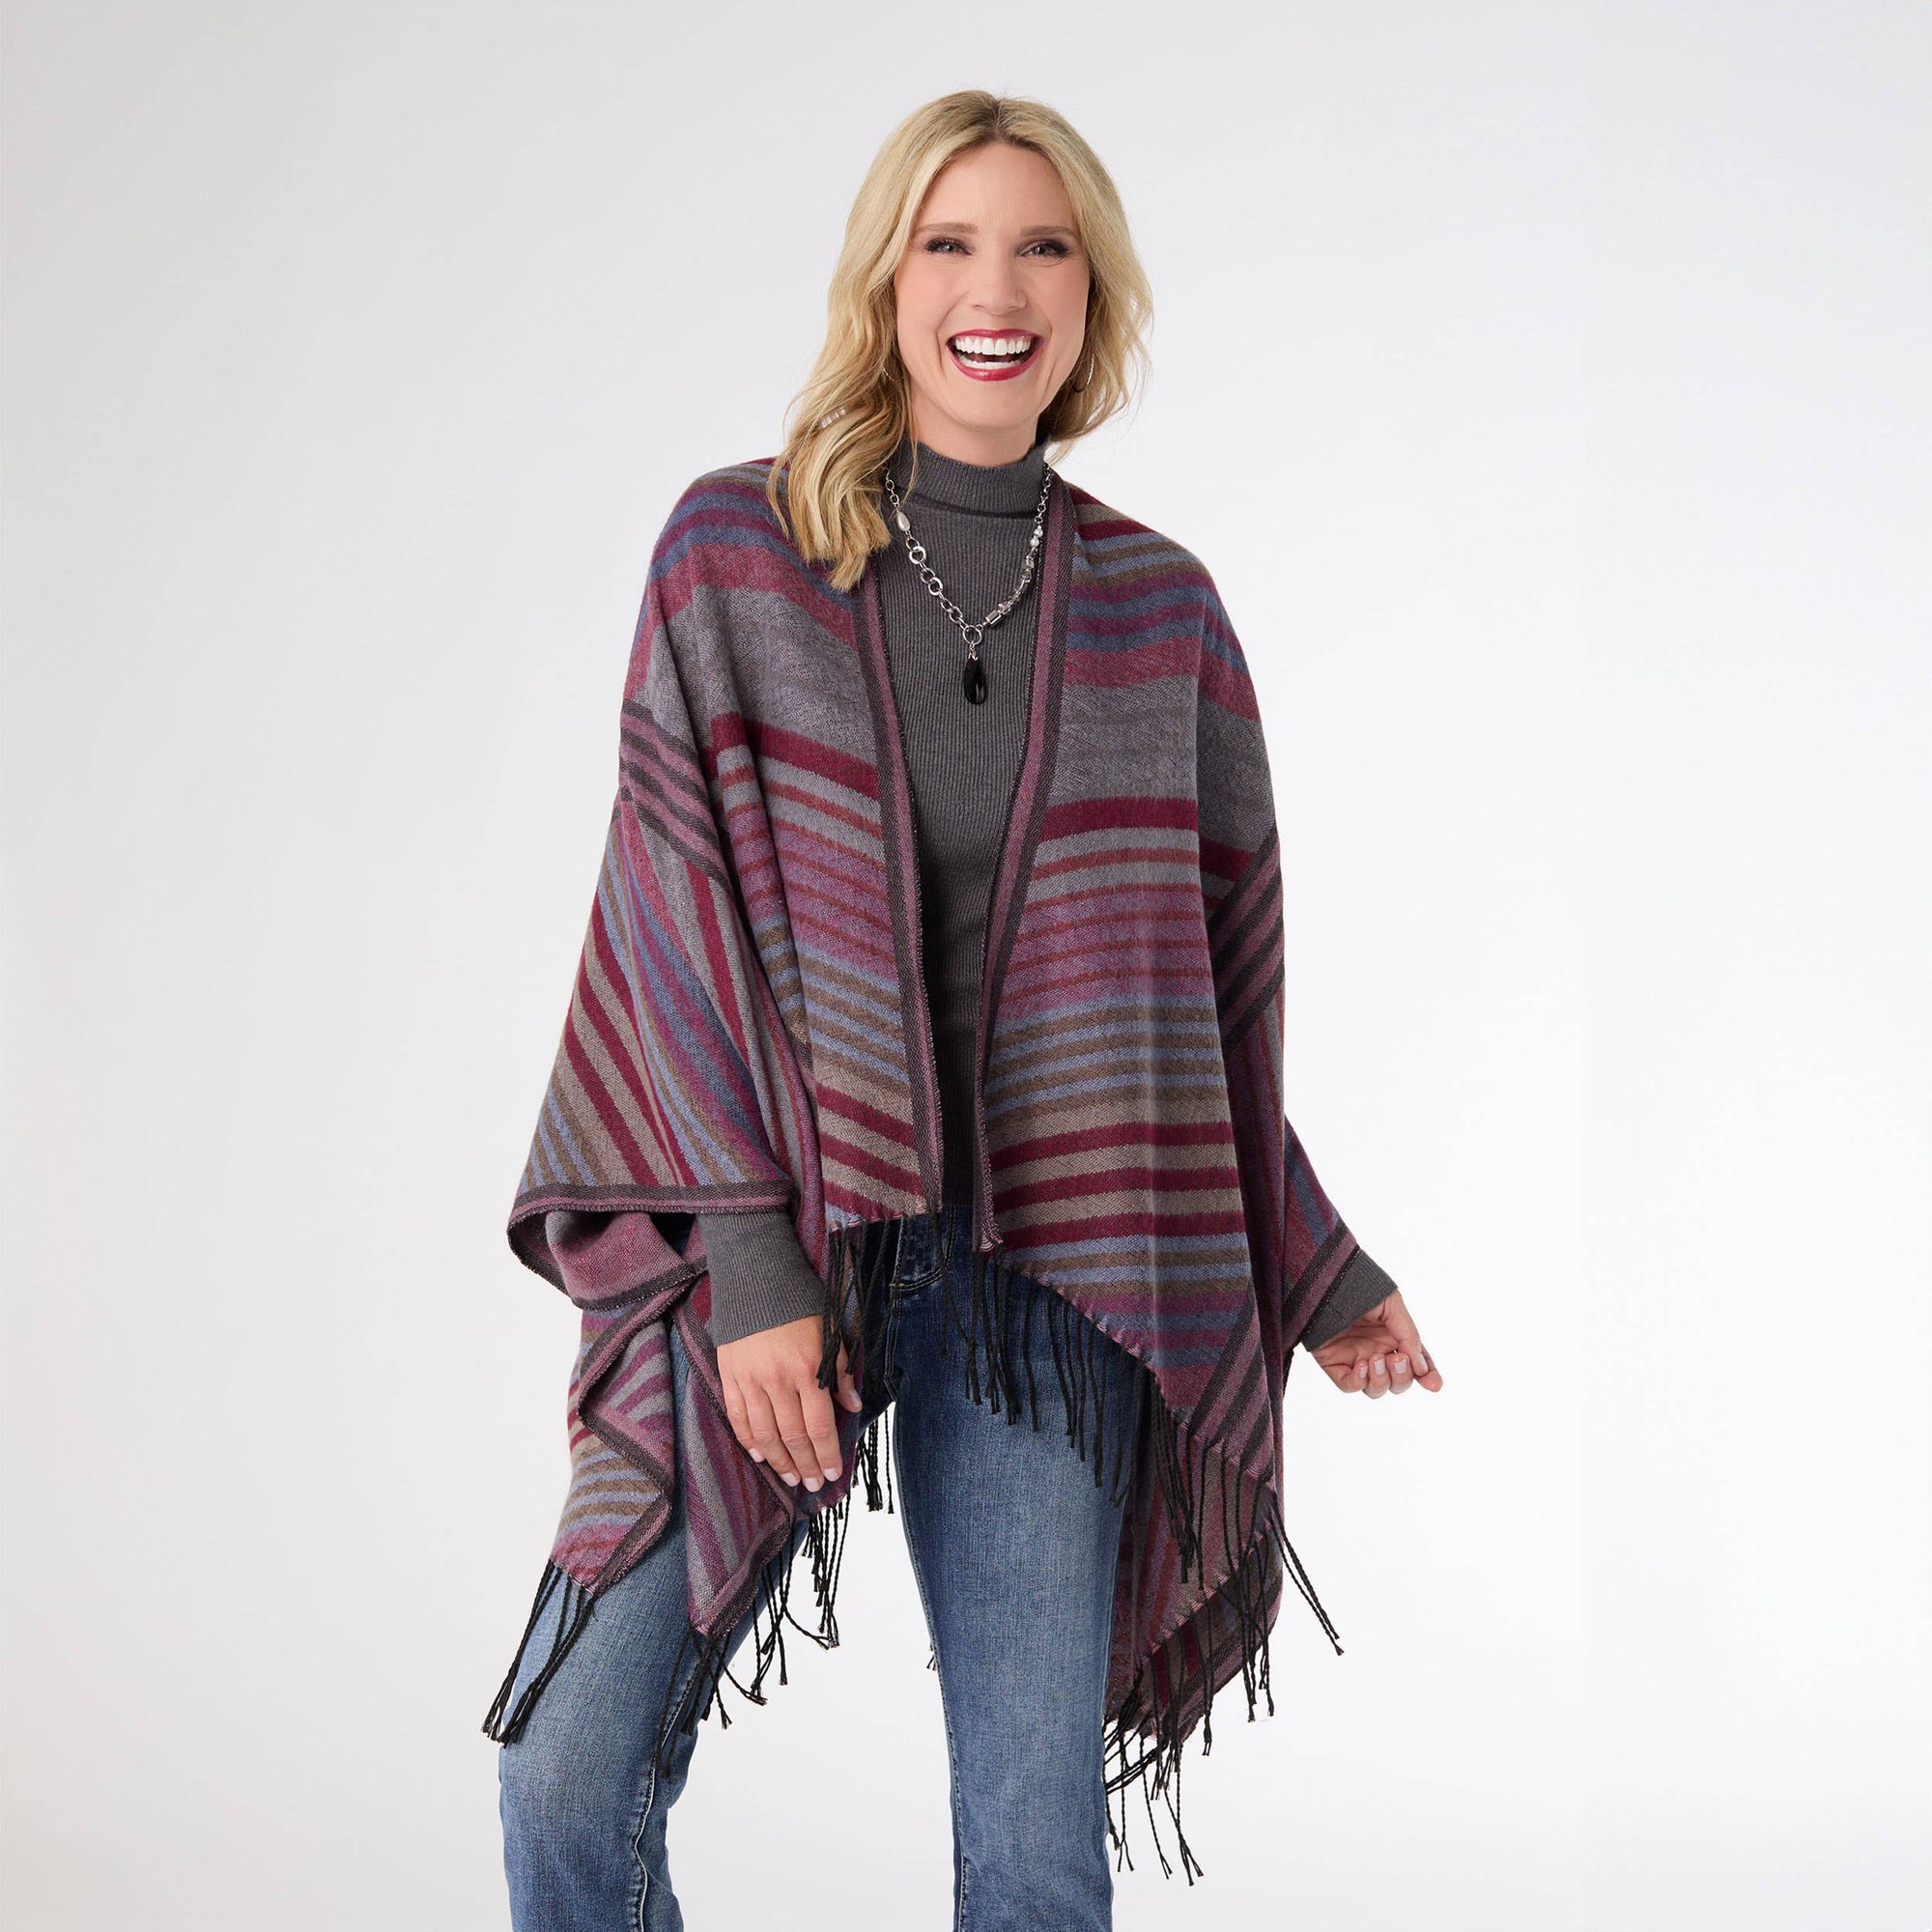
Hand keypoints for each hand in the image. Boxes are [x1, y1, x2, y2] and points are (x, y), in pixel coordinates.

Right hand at [717, 1314, 863, 1492]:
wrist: (756, 1278)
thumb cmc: (799, 1304)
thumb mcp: (830, 1332)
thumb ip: (839, 1372)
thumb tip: (853, 1407)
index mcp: (808, 1369)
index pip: (819, 1425)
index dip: (827, 1454)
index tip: (833, 1473)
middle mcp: (778, 1380)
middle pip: (793, 1436)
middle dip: (805, 1464)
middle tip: (813, 1485)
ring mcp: (750, 1380)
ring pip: (765, 1433)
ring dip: (779, 1461)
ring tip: (790, 1477)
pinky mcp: (729, 1376)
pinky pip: (738, 1417)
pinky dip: (749, 1440)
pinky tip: (759, 1456)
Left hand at [1308, 1288, 1442, 1399]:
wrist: (1326, 1281)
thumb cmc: (1360, 1287)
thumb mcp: (1392, 1305)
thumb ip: (1409, 1335)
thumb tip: (1421, 1367)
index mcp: (1395, 1338)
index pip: (1416, 1364)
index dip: (1428, 1377)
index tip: (1434, 1385)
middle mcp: (1377, 1351)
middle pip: (1398, 1382)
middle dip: (1403, 1377)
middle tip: (1396, 1359)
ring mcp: (1356, 1359)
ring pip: (1376, 1389)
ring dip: (1382, 1380)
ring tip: (1377, 1359)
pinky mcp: (1335, 1363)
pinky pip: (1349, 1385)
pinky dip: (1359, 1381)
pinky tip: (1362, 1365)